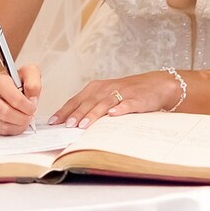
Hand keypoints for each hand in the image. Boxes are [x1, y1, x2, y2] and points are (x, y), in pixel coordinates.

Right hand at [0, 62, 41, 135]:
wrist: (0, 90)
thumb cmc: (15, 83)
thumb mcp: (28, 74)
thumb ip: (34, 82)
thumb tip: (32, 97)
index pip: (15, 100)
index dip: (28, 107)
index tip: (32, 107)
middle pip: (6, 114)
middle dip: (23, 119)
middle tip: (29, 116)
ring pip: (3, 126)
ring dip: (17, 126)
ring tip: (21, 119)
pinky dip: (9, 131)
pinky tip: (12, 122)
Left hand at [50, 71, 178, 128]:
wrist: (156, 85)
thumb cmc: (127, 92)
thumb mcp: (105, 95)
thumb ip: (90, 106)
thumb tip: (70, 122)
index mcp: (96, 88)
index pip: (76, 100)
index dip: (64, 110)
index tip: (53, 122)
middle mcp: (106, 89)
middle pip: (88, 102)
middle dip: (76, 114)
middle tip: (67, 125)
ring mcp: (121, 93)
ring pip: (104, 104)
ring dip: (93, 114)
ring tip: (83, 125)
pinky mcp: (136, 99)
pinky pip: (127, 104)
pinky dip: (120, 109)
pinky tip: (113, 115)